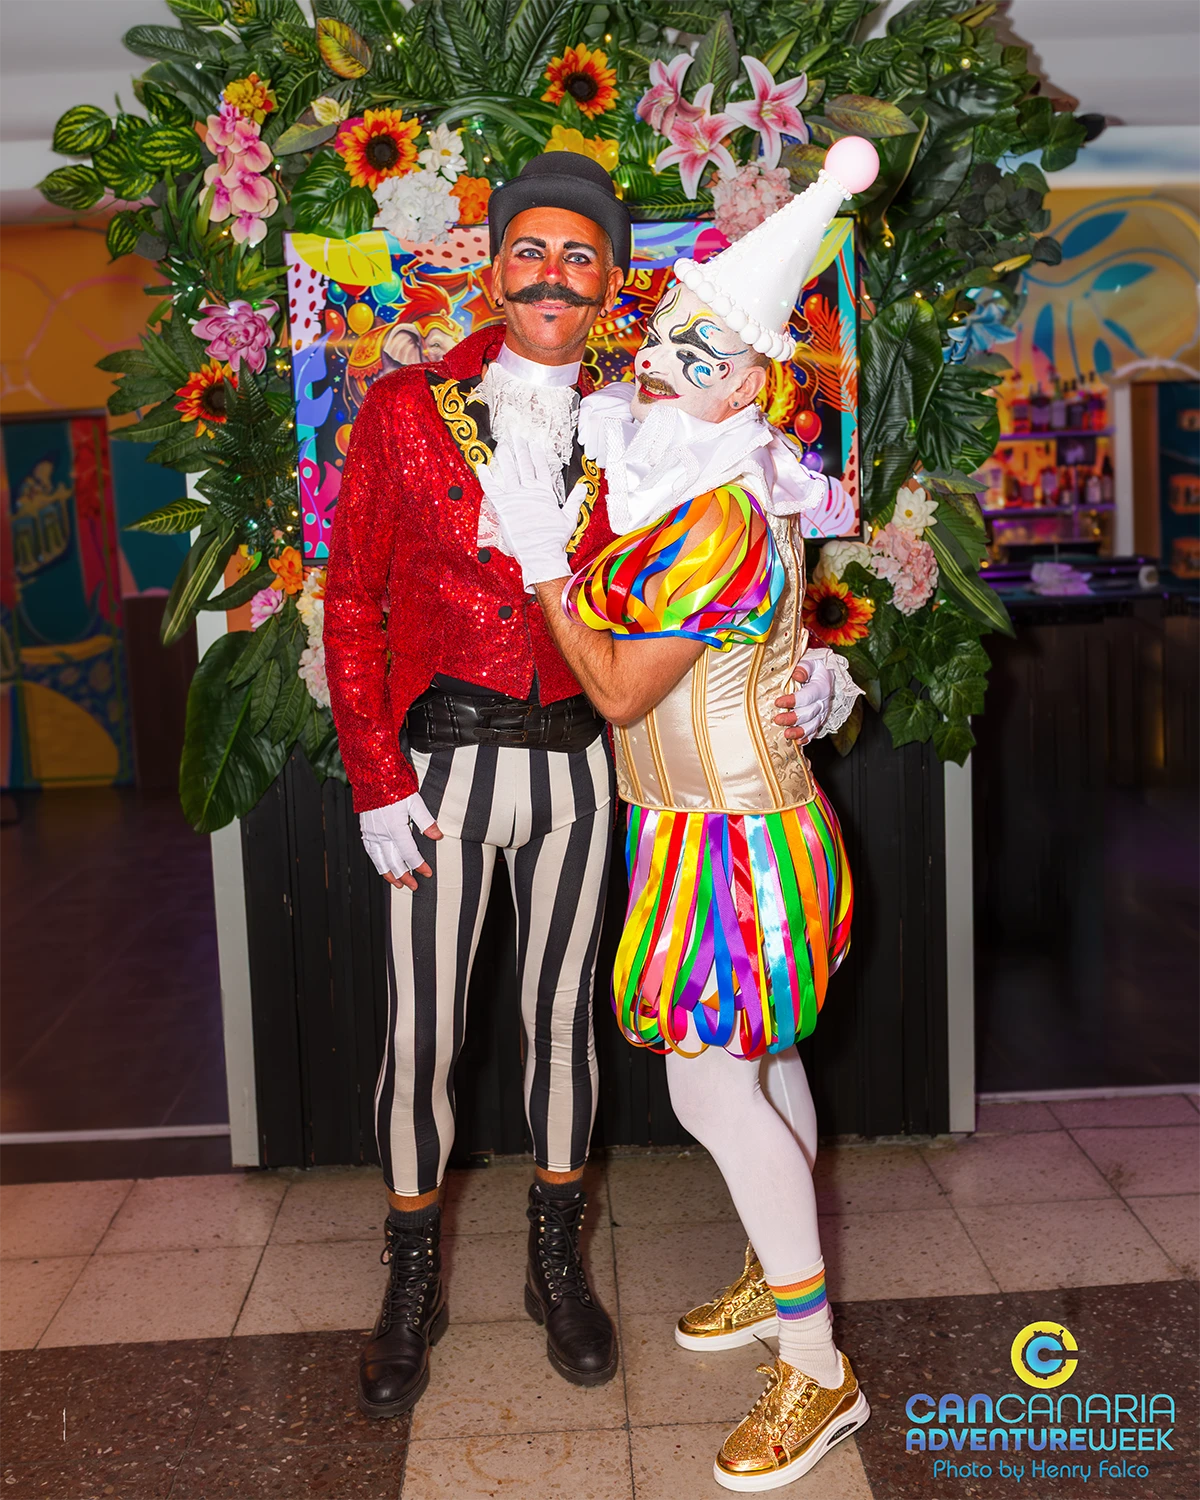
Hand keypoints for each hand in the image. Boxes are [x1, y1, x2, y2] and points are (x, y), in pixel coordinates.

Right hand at [360, 794, 442, 890]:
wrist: (372, 776)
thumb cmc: (394, 787)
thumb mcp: (414, 801)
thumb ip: (426, 821)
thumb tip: (437, 836)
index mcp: (395, 828)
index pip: (409, 853)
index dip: (419, 865)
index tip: (427, 873)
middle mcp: (382, 834)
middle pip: (394, 862)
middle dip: (405, 876)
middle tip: (414, 886)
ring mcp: (371, 834)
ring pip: (380, 861)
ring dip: (390, 875)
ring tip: (398, 885)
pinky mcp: (365, 831)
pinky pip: (371, 853)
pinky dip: (378, 863)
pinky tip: (383, 867)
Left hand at [476, 433, 574, 588]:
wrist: (541, 554)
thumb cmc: (554, 540)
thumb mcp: (569, 517)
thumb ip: (575, 499)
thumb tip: (584, 486)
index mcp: (544, 492)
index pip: (541, 468)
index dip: (537, 454)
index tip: (534, 443)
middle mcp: (529, 491)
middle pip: (524, 464)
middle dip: (520, 449)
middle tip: (516, 436)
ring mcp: (515, 497)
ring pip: (508, 471)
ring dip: (504, 456)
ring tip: (502, 445)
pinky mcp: (503, 506)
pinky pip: (492, 488)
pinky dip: (486, 477)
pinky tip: (482, 466)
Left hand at [774, 653, 834, 742]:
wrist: (825, 674)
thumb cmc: (815, 668)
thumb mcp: (810, 662)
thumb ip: (803, 668)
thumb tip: (797, 675)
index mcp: (822, 686)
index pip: (807, 695)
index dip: (792, 700)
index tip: (778, 702)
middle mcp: (823, 702)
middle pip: (809, 713)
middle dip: (793, 718)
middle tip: (777, 720)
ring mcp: (822, 713)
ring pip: (813, 725)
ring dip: (799, 732)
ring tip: (787, 735)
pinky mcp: (819, 720)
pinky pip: (814, 732)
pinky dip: (807, 738)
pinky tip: (798, 742)